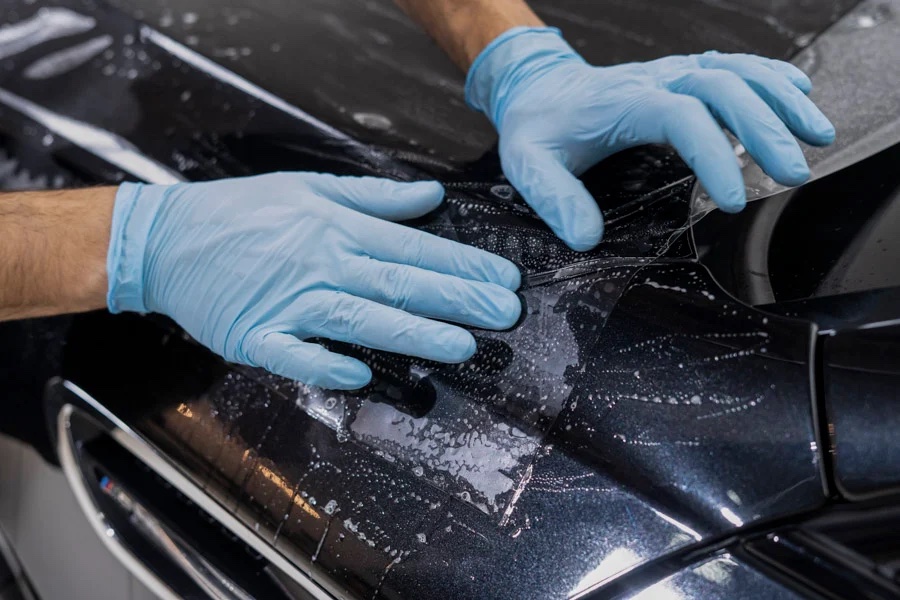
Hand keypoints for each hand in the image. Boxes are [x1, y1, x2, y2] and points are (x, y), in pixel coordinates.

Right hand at [107, 173, 521, 388]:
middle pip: (397, 284)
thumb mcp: (309, 187)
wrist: (167, 237)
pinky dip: (325, 364)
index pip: (412, 248)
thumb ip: (374, 197)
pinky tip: (363, 374)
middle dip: (456, 301)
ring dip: (412, 334)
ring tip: (463, 347)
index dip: (462, 265)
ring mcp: (287, 303)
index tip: (504, 279)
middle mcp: (319, 263)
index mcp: (336, 227)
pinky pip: (293, 355)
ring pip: (359, 319)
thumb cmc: (242, 210)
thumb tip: (430, 197)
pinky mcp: (254, 336)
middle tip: (505, 315)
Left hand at [466, 27, 835, 250]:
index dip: (713, 155)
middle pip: (723, 89)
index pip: (681, 118)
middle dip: (765, 129)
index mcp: (623, 102)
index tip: (733, 200)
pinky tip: (797, 94)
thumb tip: (586, 237)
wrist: (537, 87)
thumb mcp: (527, 163)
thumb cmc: (538, 126)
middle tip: (794, 173)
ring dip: (780, 101)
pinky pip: (734, 66)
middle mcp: (655, 81)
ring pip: (738, 72)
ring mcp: (672, 75)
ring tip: (816, 134)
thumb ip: (553, 198)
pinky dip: (769, 77)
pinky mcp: (682, 76)